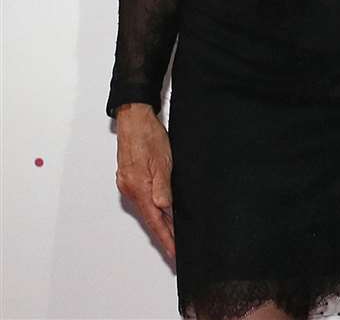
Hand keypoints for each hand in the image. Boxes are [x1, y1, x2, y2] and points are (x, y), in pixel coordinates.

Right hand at [114, 103, 175, 263]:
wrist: (133, 119)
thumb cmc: (149, 136)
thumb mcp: (162, 159)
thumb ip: (162, 184)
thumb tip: (163, 207)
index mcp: (138, 188)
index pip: (155, 221)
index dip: (166, 238)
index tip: (175, 253)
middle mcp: (131, 191)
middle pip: (150, 220)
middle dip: (165, 237)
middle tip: (177, 253)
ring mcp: (129, 186)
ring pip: (148, 212)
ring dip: (161, 225)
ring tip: (174, 239)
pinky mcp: (131, 180)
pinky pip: (145, 202)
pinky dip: (155, 212)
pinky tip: (164, 215)